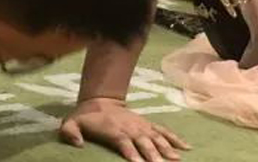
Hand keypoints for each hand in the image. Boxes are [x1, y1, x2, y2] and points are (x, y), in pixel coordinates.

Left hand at [60, 98, 189, 161]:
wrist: (100, 101)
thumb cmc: (86, 117)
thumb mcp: (71, 122)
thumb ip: (70, 132)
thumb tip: (77, 143)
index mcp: (115, 131)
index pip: (125, 144)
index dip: (132, 154)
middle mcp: (131, 129)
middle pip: (145, 143)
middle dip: (154, 155)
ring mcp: (142, 127)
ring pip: (157, 138)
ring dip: (167, 149)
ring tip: (177, 160)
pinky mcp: (148, 125)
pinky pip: (164, 131)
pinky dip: (176, 139)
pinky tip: (187, 148)